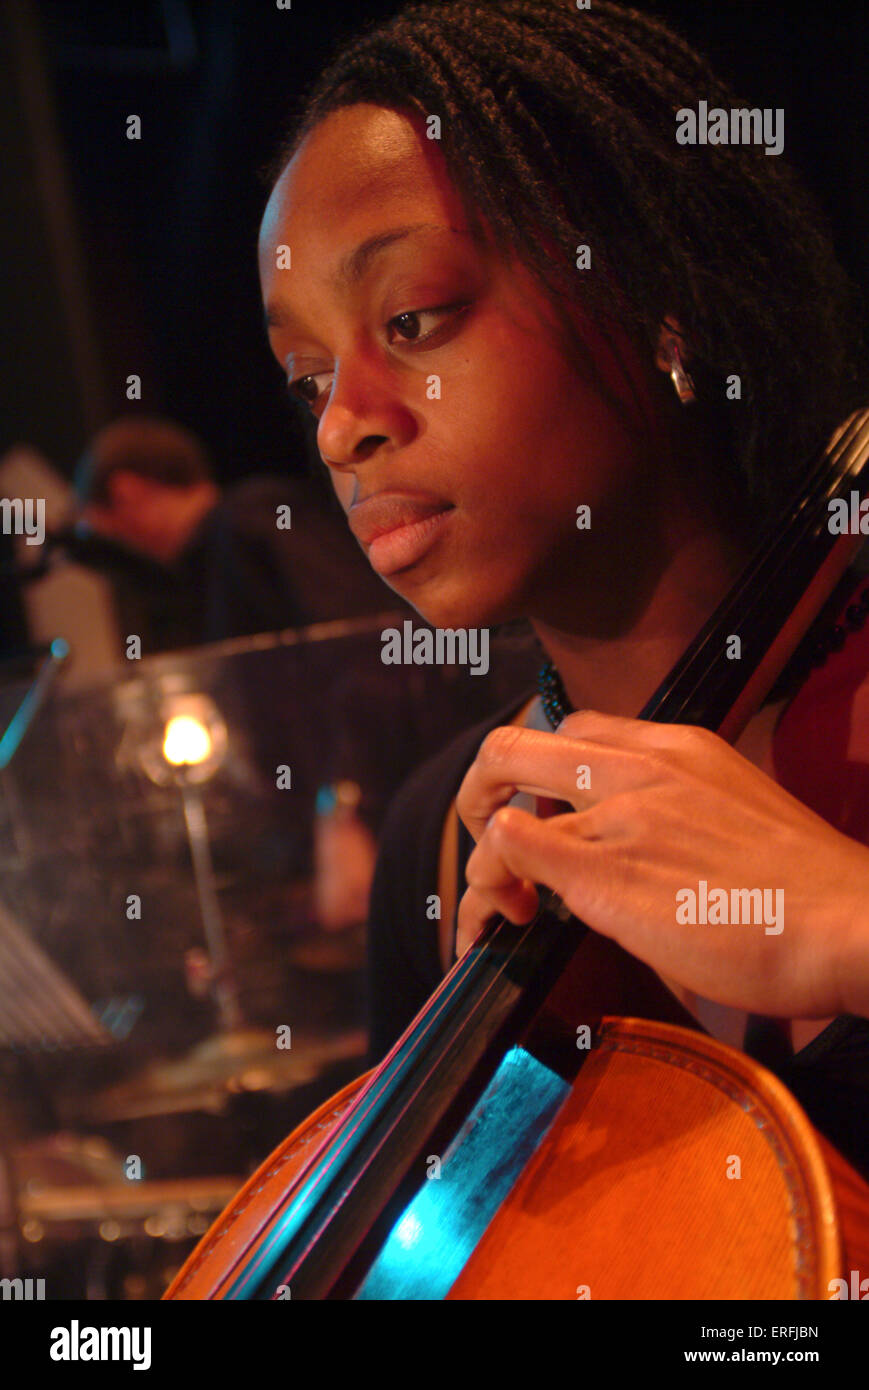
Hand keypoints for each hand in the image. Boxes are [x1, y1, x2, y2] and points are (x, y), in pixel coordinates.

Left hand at [454, 711, 868, 1018]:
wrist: (848, 925)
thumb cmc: (804, 890)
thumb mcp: (737, 810)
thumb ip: (675, 809)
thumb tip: (635, 842)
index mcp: (676, 746)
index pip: (572, 731)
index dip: (543, 777)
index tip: (550, 820)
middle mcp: (638, 768)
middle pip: (513, 746)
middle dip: (483, 792)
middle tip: (496, 844)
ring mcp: (617, 817)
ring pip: (498, 806)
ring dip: (485, 861)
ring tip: (508, 907)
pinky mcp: (603, 874)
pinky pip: (510, 849)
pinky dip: (491, 881)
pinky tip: (516, 915)